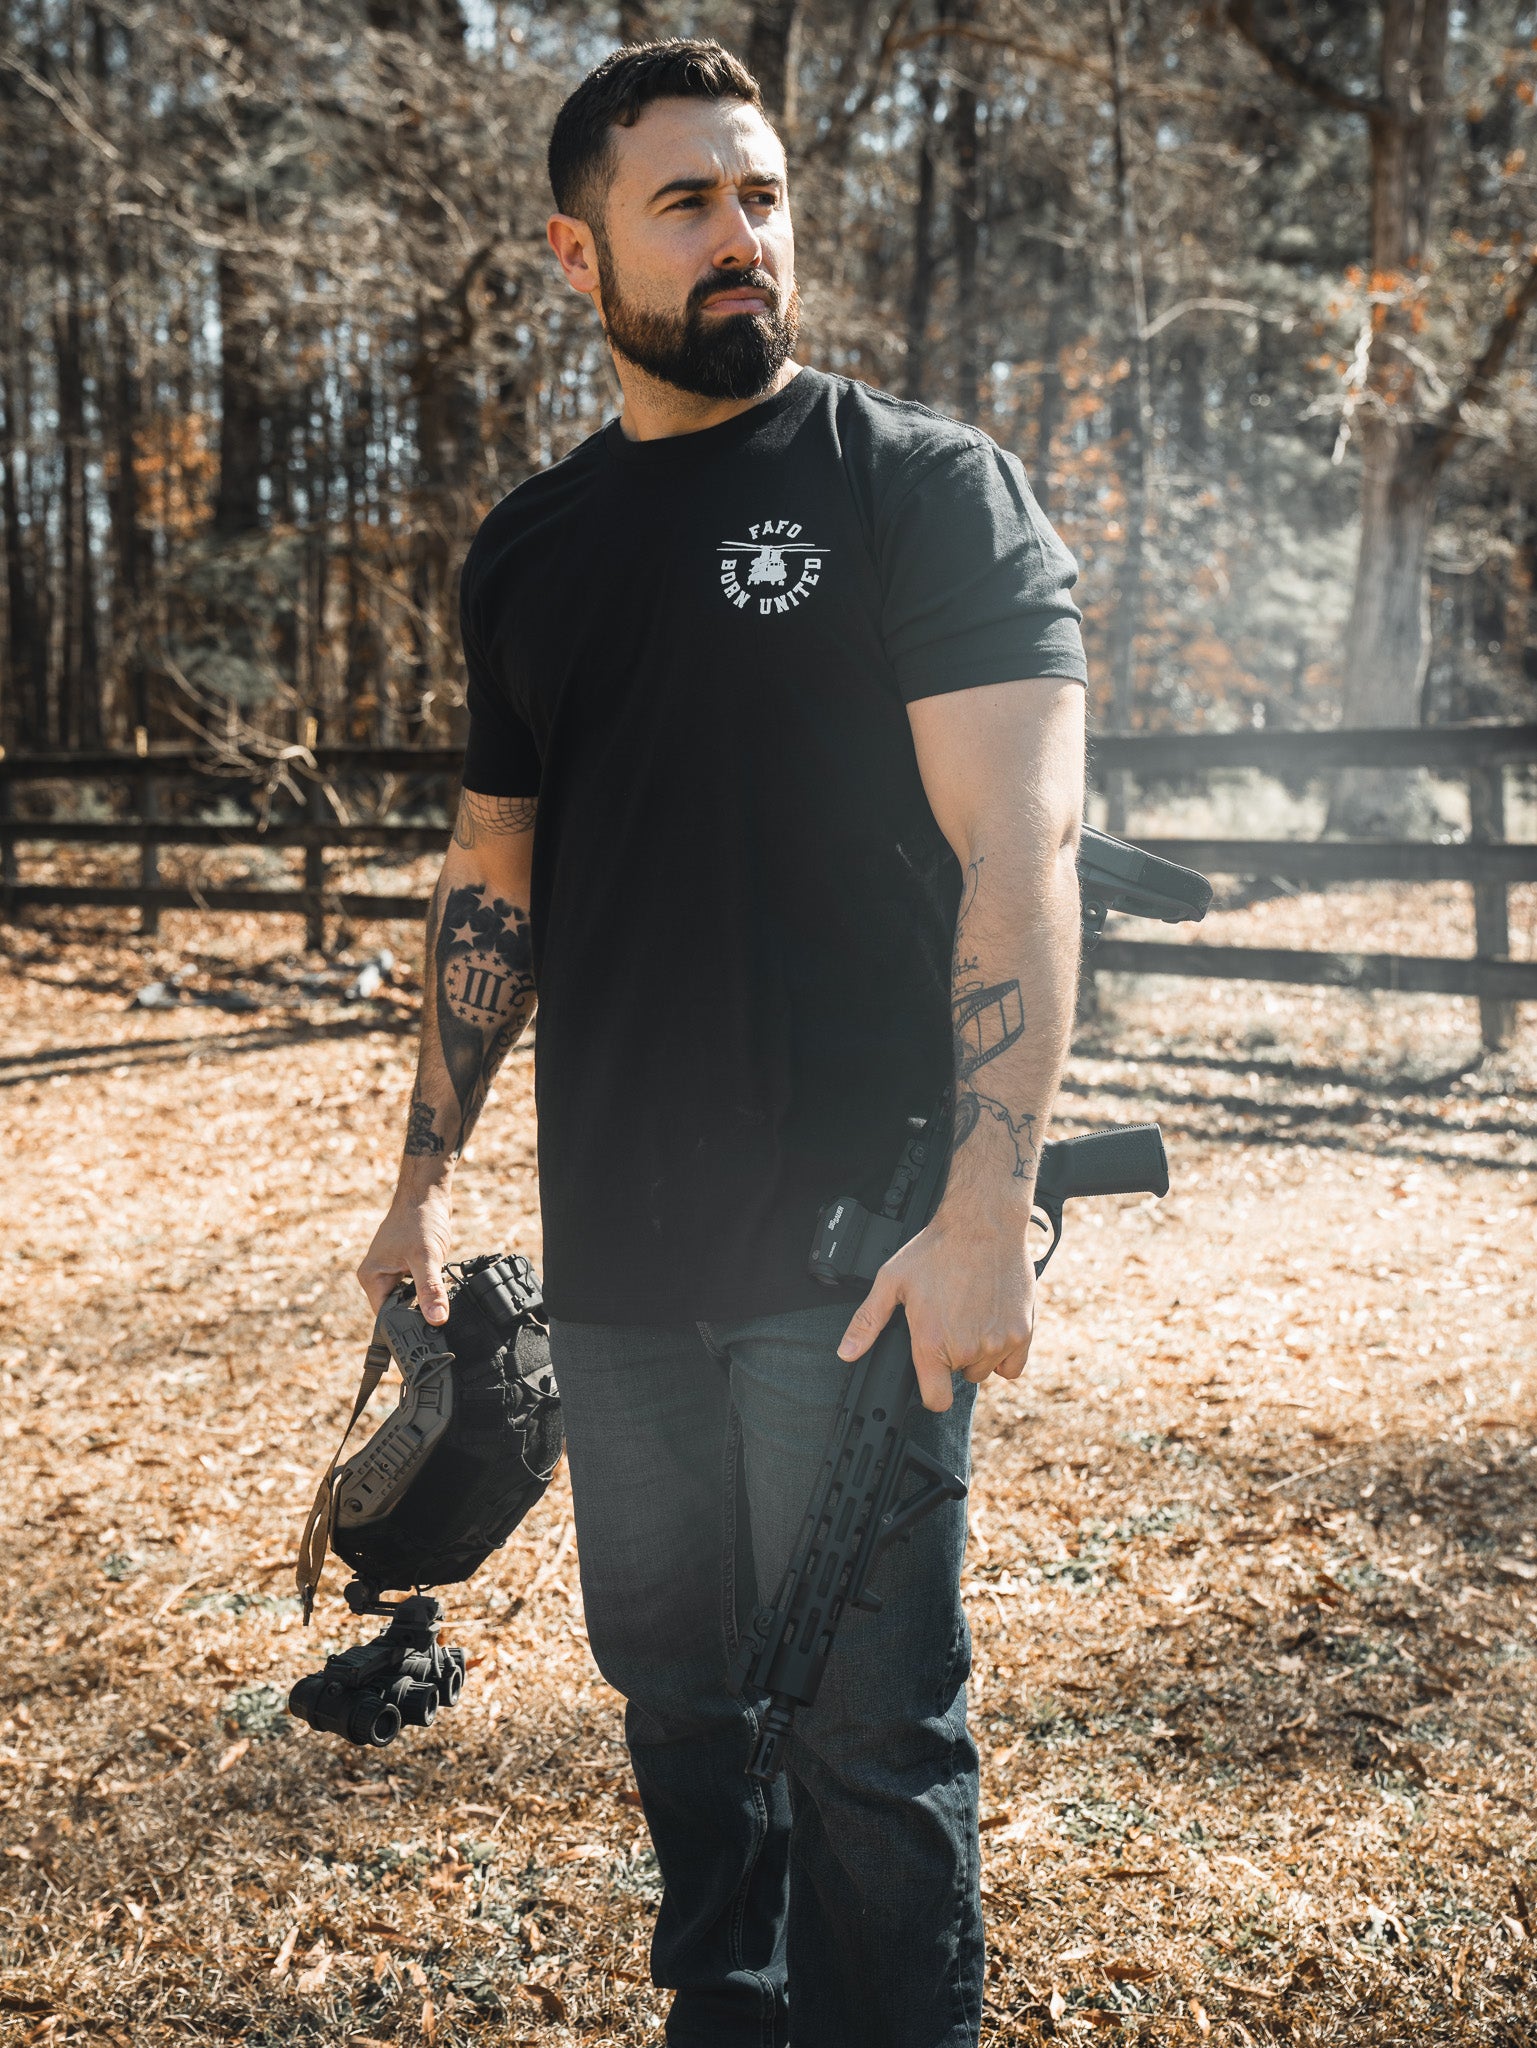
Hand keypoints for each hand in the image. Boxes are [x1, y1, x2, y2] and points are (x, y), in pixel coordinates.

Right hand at [356, 1178, 454, 1324]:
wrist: (428, 1195)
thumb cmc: (419, 1219)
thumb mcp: (425, 1257)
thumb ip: (430, 1289)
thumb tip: (436, 1319)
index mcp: (371, 1277)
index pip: (386, 1316)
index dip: (406, 1323)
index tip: (428, 1325)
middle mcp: (378, 1277)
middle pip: (399, 1310)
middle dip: (419, 1309)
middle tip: (437, 1301)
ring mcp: (393, 1272)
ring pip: (411, 1299)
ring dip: (426, 1296)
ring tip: (437, 1281)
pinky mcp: (407, 1267)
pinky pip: (419, 1287)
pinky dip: (431, 1286)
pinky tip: (439, 1275)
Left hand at [836, 1203, 1035, 1413]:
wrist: (983, 1224)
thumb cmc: (937, 1249)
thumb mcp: (892, 1281)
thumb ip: (868, 1321)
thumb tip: (846, 1352)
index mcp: (933, 1342)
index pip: (936, 1400)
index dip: (930, 1392)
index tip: (931, 1377)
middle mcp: (967, 1348)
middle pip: (960, 1377)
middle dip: (953, 1357)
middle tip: (950, 1320)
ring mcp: (998, 1342)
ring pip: (986, 1369)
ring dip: (979, 1353)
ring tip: (971, 1317)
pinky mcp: (1022, 1332)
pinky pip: (1013, 1366)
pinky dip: (1004, 1353)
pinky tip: (992, 1326)